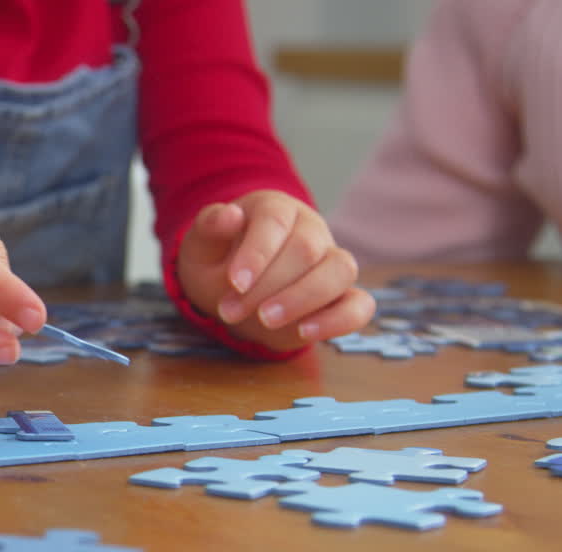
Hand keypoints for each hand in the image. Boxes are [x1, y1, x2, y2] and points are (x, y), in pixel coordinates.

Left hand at [178, 190, 373, 350]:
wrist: (230, 290)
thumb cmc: (218, 260)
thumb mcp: (201, 245)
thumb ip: (210, 228)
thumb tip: (229, 216)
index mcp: (275, 208)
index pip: (275, 220)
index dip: (258, 252)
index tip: (235, 282)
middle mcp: (311, 229)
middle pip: (306, 249)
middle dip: (266, 285)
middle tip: (229, 311)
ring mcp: (331, 261)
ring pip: (340, 270)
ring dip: (302, 299)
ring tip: (266, 321)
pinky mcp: (341, 296)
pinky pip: (360, 305)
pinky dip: (340, 320)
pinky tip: (305, 332)